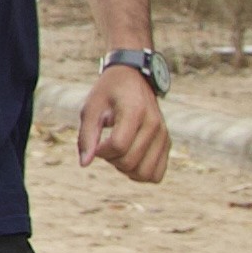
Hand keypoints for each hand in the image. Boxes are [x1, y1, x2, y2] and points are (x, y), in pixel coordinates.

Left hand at [79, 59, 171, 180]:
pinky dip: (140, 173)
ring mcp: (163, 135)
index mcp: (135, 110)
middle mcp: (154, 124)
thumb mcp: (91, 108)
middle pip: (129, 161)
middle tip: (105, 146)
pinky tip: (130, 160)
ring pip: (144, 173)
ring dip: (125, 170)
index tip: (95, 142)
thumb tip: (85, 163)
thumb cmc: (108, 92)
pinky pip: (156, 174)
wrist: (133, 78)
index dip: (101, 151)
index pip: (118, 146)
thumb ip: (86, 136)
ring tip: (118, 153)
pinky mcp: (167, 143)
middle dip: (110, 160)